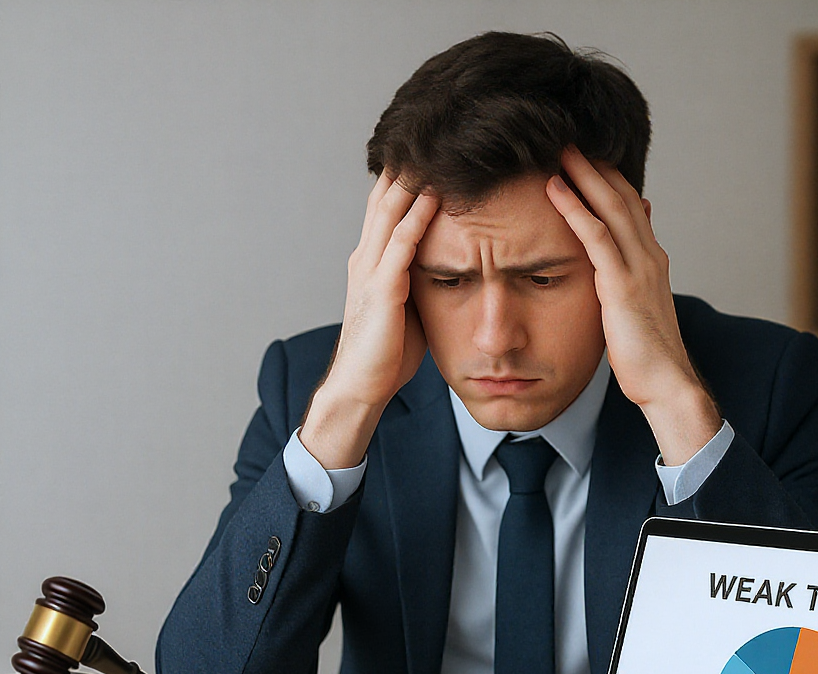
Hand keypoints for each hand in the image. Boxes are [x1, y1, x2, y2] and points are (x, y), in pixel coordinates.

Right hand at [300, 173, 439, 468]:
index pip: (387, 205)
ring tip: (437, 147)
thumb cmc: (387, 353)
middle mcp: (366, 257)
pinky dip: (418, 216)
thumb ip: (417, 279)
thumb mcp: (406, 307)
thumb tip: (446, 265)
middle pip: (386, 195)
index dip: (405, 175)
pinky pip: (402, 244)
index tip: (430, 148)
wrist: (361, 387)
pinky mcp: (382, 289)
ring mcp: (371, 270)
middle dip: (408, 163)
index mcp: (371, 260)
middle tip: (433, 131)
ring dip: (413, 178)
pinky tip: (435, 195)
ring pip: (390, 210)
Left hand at [545, 148, 721, 465]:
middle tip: (568, 136)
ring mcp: (639, 268)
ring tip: (559, 148)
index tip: (585, 157)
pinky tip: (556, 188)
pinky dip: (575, 208)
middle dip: (596, 165)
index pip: (631, 207)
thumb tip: (615, 268)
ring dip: (584, 174)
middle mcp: (650, 256)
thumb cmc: (647, 357)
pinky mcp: (622, 286)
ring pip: (611, 207)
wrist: (667, 384)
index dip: (608, 180)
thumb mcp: (636, 312)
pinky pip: (596, 236)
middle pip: (622, 196)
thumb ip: (626, 284)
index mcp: (652, 262)